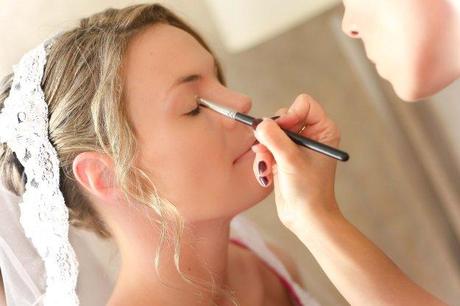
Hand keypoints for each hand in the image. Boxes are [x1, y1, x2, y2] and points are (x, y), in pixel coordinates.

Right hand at [252, 94, 341, 231]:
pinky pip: (267, 144)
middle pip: (284, 116)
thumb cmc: (308, 191)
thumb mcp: (291, 160)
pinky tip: (267, 171)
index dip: (290, 115)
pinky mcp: (284, 156)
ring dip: (266, 146)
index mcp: (323, 130)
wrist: (306, 218)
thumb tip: (260, 123)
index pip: (304, 104)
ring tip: (268, 164)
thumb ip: (274, 138)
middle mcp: (311, 134)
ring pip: (272, 131)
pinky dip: (264, 156)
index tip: (283, 131)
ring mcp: (296, 145)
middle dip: (273, 133)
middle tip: (270, 150)